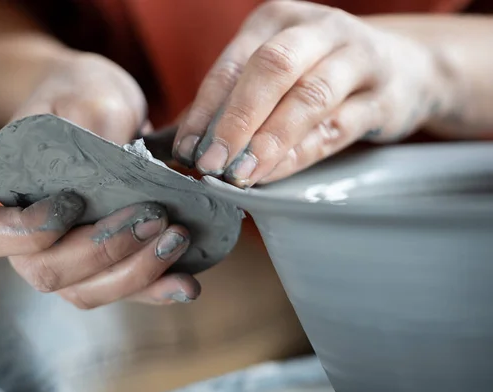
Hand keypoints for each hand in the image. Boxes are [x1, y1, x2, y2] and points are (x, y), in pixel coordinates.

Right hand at [0, 53, 200, 308]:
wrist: (97, 106)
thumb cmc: (78, 94)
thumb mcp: (83, 94)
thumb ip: (92, 131)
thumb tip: (122, 178)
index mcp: (1, 192)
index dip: (28, 232)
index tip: (75, 200)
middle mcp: (27, 235)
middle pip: (47, 272)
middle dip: (105, 251)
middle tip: (155, 216)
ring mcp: (65, 254)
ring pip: (86, 292)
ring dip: (136, 274)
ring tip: (177, 238)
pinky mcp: (104, 262)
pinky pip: (122, 290)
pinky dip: (156, 290)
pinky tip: (187, 283)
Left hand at [173, 0, 447, 186]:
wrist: (405, 68)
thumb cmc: (321, 71)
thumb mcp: (278, 70)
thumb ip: (234, 98)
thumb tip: (186, 142)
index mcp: (278, 19)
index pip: (233, 64)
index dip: (205, 109)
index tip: (185, 149)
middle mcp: (318, 29)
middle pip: (271, 68)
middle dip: (236, 119)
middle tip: (212, 162)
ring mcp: (357, 58)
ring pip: (308, 97)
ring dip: (269, 140)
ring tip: (241, 173)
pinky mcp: (384, 97)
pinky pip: (336, 128)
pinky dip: (300, 153)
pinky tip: (274, 172)